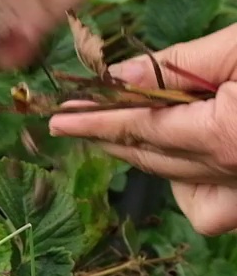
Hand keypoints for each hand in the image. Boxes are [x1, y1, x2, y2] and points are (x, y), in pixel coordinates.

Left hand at [49, 24, 236, 235]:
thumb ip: (181, 64)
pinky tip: (191, 160)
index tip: (57, 116)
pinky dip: (195, 191)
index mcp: (230, 136)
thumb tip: (120, 77)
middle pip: (153, 158)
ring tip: (125, 130)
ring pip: (181, 188)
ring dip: (151, 159)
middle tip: (71, 120)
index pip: (140, 127)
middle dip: (109, 137)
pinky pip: (213, 211)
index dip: (94, 120)